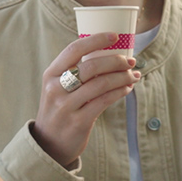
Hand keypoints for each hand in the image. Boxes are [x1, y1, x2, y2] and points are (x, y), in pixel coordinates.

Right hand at [31, 32, 139, 167]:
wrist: (48, 145)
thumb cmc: (59, 110)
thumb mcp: (57, 88)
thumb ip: (75, 72)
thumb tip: (109, 55)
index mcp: (51, 74)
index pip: (74, 49)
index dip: (96, 40)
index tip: (115, 36)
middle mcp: (56, 88)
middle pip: (92, 66)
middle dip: (116, 61)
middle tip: (131, 61)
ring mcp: (66, 106)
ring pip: (101, 84)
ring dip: (122, 77)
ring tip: (133, 75)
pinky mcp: (78, 121)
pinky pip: (104, 101)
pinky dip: (119, 92)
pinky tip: (127, 88)